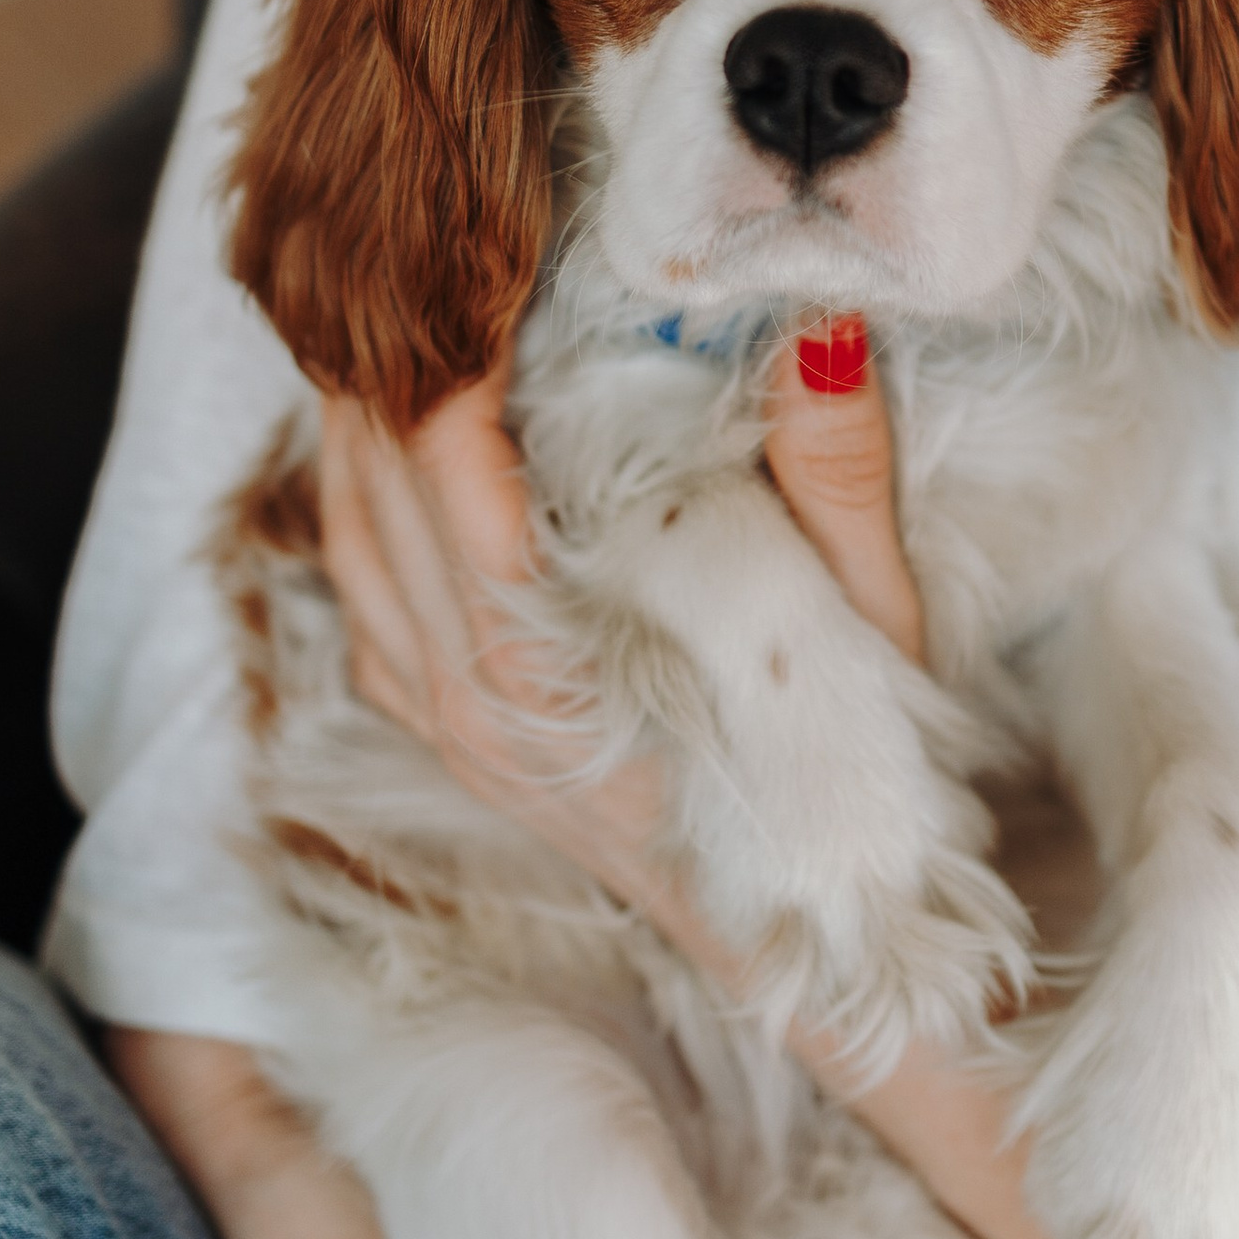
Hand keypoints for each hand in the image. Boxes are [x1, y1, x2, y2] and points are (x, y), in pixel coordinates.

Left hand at [320, 325, 1238, 1238]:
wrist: (859, 985)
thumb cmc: (884, 807)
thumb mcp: (881, 634)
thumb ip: (835, 483)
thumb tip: (811, 338)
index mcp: (577, 681)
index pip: (456, 494)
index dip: (444, 369)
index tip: (471, 262)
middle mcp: (495, 718)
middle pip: (377, 515)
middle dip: (377, 378)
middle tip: (405, 253)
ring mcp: (474, 746)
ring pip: (358, 568)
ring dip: (354, 446)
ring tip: (384, 327)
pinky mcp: (479, 760)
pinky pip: (377, 626)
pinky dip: (367, 532)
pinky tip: (394, 470)